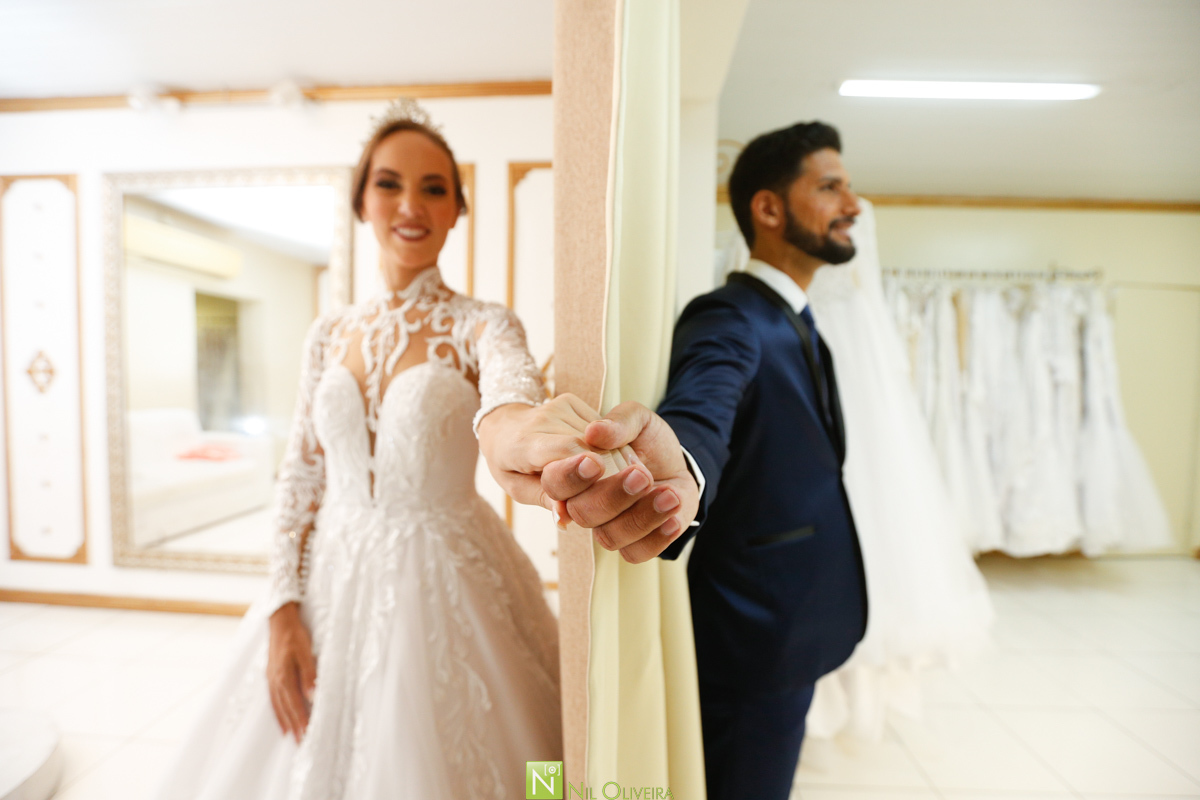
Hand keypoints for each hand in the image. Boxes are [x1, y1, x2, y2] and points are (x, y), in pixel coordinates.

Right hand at [267, 602, 316, 743]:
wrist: (279, 621)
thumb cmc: (295, 636)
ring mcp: (271, 679)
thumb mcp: (306, 652)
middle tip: (301, 743)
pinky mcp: (271, 676)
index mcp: (284, 676)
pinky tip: (281, 720)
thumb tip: (312, 696)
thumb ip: (309, 674)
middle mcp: (275, 681)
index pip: (294, 703)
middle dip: (294, 726)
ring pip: (278, 706)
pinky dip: (277, 712)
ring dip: (285, 722)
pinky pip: (273, 699)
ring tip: (291, 737)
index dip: (301, 719)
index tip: (306, 734)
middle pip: (285, 708)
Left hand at [476, 393, 611, 512]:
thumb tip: (565, 517)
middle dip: (603, 472)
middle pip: (587, 447)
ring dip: (607, 460)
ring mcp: (558, 406)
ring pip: (599, 438)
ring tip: (599, 476)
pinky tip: (594, 456)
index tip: (599, 471)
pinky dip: (604, 447)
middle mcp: (542, 419)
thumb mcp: (518, 488)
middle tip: (607, 495)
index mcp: (523, 444)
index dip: (581, 462)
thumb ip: (544, 499)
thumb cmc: (510, 464)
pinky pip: (598, 429)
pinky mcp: (572, 400)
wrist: (503, 426)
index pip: (561, 449)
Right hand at [541, 402, 698, 563]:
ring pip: (609, 537)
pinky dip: (656, 537)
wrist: (677, 462)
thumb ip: (618, 421)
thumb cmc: (647, 440)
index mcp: (575, 473)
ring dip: (641, 517)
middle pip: (581, 513)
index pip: (554, 483)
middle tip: (640, 475)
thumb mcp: (638, 420)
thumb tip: (594, 431)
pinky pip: (635, 553)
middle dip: (610, 496)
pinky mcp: (633, 544)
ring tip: (669, 494)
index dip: (567, 476)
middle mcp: (585, 503)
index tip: (593, 461)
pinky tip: (673, 518)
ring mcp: (608, 526)